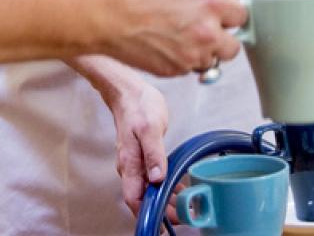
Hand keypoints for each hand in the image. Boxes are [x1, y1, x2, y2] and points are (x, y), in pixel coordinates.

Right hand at [88, 67, 170, 216]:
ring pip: (148, 190)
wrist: (129, 92)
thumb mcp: (150, 128)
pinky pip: (151, 179)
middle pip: (142, 199)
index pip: (134, 198)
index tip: (164, 220)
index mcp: (129, 163)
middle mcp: (130, 167)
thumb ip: (154, 154)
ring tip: (184, 207)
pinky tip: (178, 189)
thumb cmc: (138, 107)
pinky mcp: (142, 158)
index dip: (147, 213)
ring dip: (164, 201)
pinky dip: (164, 187)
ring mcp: (135, 163)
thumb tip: (158, 178)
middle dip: (160, 211)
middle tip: (182, 216)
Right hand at [92, 0, 244, 76]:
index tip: (224, 13)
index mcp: (213, 3)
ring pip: (211, 61)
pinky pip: (188, 69)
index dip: (231, 13)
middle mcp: (208, 33)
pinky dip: (182, 60)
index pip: (242, 15)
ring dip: (203, 52)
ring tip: (181, 37)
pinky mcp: (174, 71)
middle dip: (222, 38)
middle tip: (206, 28)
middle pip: (233, 47)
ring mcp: (192, 56)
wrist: (103, 13)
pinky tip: (165, 44)